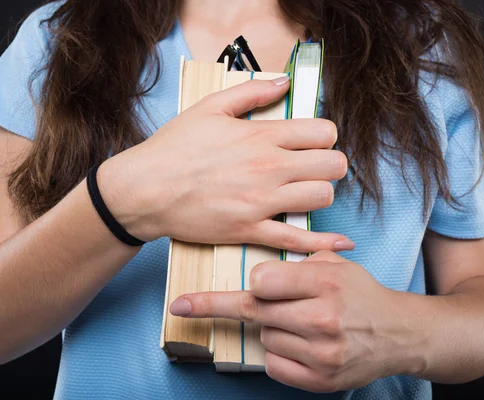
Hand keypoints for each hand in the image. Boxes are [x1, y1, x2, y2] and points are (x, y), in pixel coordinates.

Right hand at [99, 77, 352, 252]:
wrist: (145, 189)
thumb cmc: (174, 148)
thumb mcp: (209, 108)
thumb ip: (251, 92)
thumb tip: (284, 82)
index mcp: (260, 136)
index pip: (323, 133)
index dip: (325, 137)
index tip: (314, 143)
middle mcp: (267, 168)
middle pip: (333, 166)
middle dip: (330, 165)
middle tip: (315, 168)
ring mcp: (261, 202)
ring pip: (321, 198)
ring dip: (320, 194)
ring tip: (304, 193)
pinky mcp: (250, 231)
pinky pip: (298, 241)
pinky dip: (323, 243)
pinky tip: (339, 243)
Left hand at [169, 250, 414, 392]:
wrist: (399, 334)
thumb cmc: (362, 294)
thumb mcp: (336, 264)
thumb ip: (298, 261)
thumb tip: (256, 272)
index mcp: (326, 283)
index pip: (263, 281)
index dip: (249, 280)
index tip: (215, 285)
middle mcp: (323, 318)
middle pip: (254, 310)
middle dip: (216, 306)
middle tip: (181, 305)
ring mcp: (322, 353)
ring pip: (264, 337)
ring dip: (270, 328)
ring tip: (299, 322)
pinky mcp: (321, 379)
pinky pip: (274, 365)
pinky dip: (277, 354)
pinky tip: (299, 345)